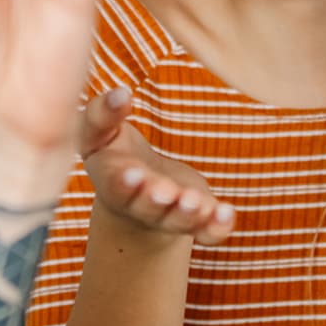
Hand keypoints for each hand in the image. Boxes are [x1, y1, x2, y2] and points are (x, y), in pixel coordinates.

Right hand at [81, 86, 233, 243]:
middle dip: (156, 200)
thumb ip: (102, 114)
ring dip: (188, 214)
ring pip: (178, 221)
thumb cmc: (112, 150)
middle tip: (165, 191)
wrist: (136, 185)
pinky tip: (227, 213)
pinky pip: (207, 231)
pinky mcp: (196, 219)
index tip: (134, 173)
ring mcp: (169, 215)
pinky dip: (217, 227)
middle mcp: (140, 205)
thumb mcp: (98, 131)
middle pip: (148, 207)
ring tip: (197, 203)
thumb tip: (122, 93)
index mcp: (113, 182)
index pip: (116, 186)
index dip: (125, 182)